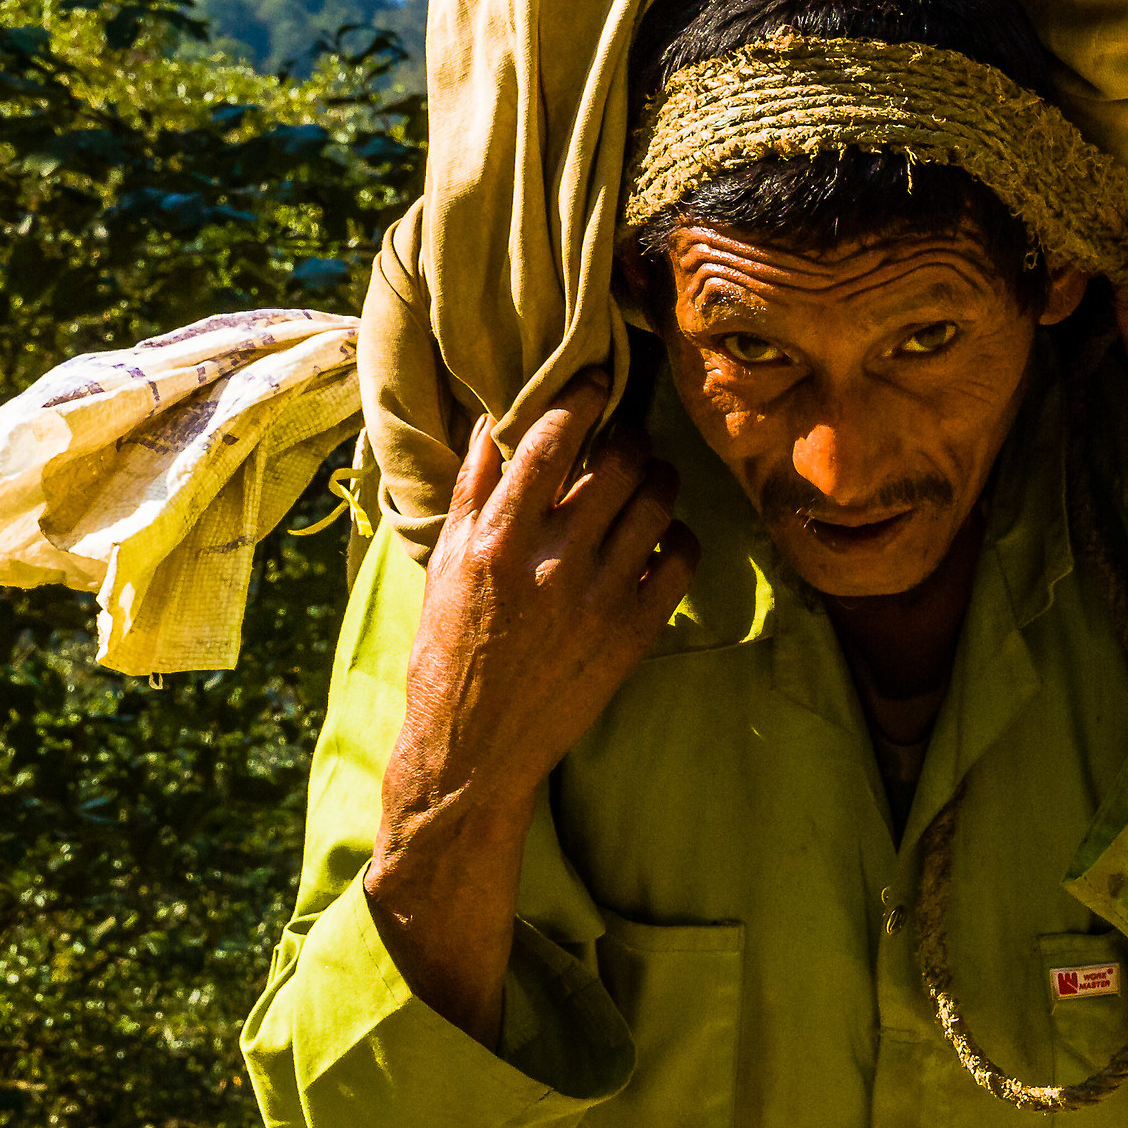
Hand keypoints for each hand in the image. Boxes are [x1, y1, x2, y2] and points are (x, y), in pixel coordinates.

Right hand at [365, 370, 698, 1043]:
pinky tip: (662, 539)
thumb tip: (492, 422)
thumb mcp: (443, 564)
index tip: (596, 379)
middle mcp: (552, 563)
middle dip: (629, 436)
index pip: (552, 441)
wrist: (474, 749)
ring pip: (659, 504)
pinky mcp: (634, 634)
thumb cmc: (449, 649)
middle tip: (625, 438)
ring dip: (659, 479)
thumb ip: (471, 491)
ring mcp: (599, 598)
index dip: (581, 397)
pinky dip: (680, 537)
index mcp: (497, 540)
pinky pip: (684, 560)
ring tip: (648, 481)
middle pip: (620, 464)